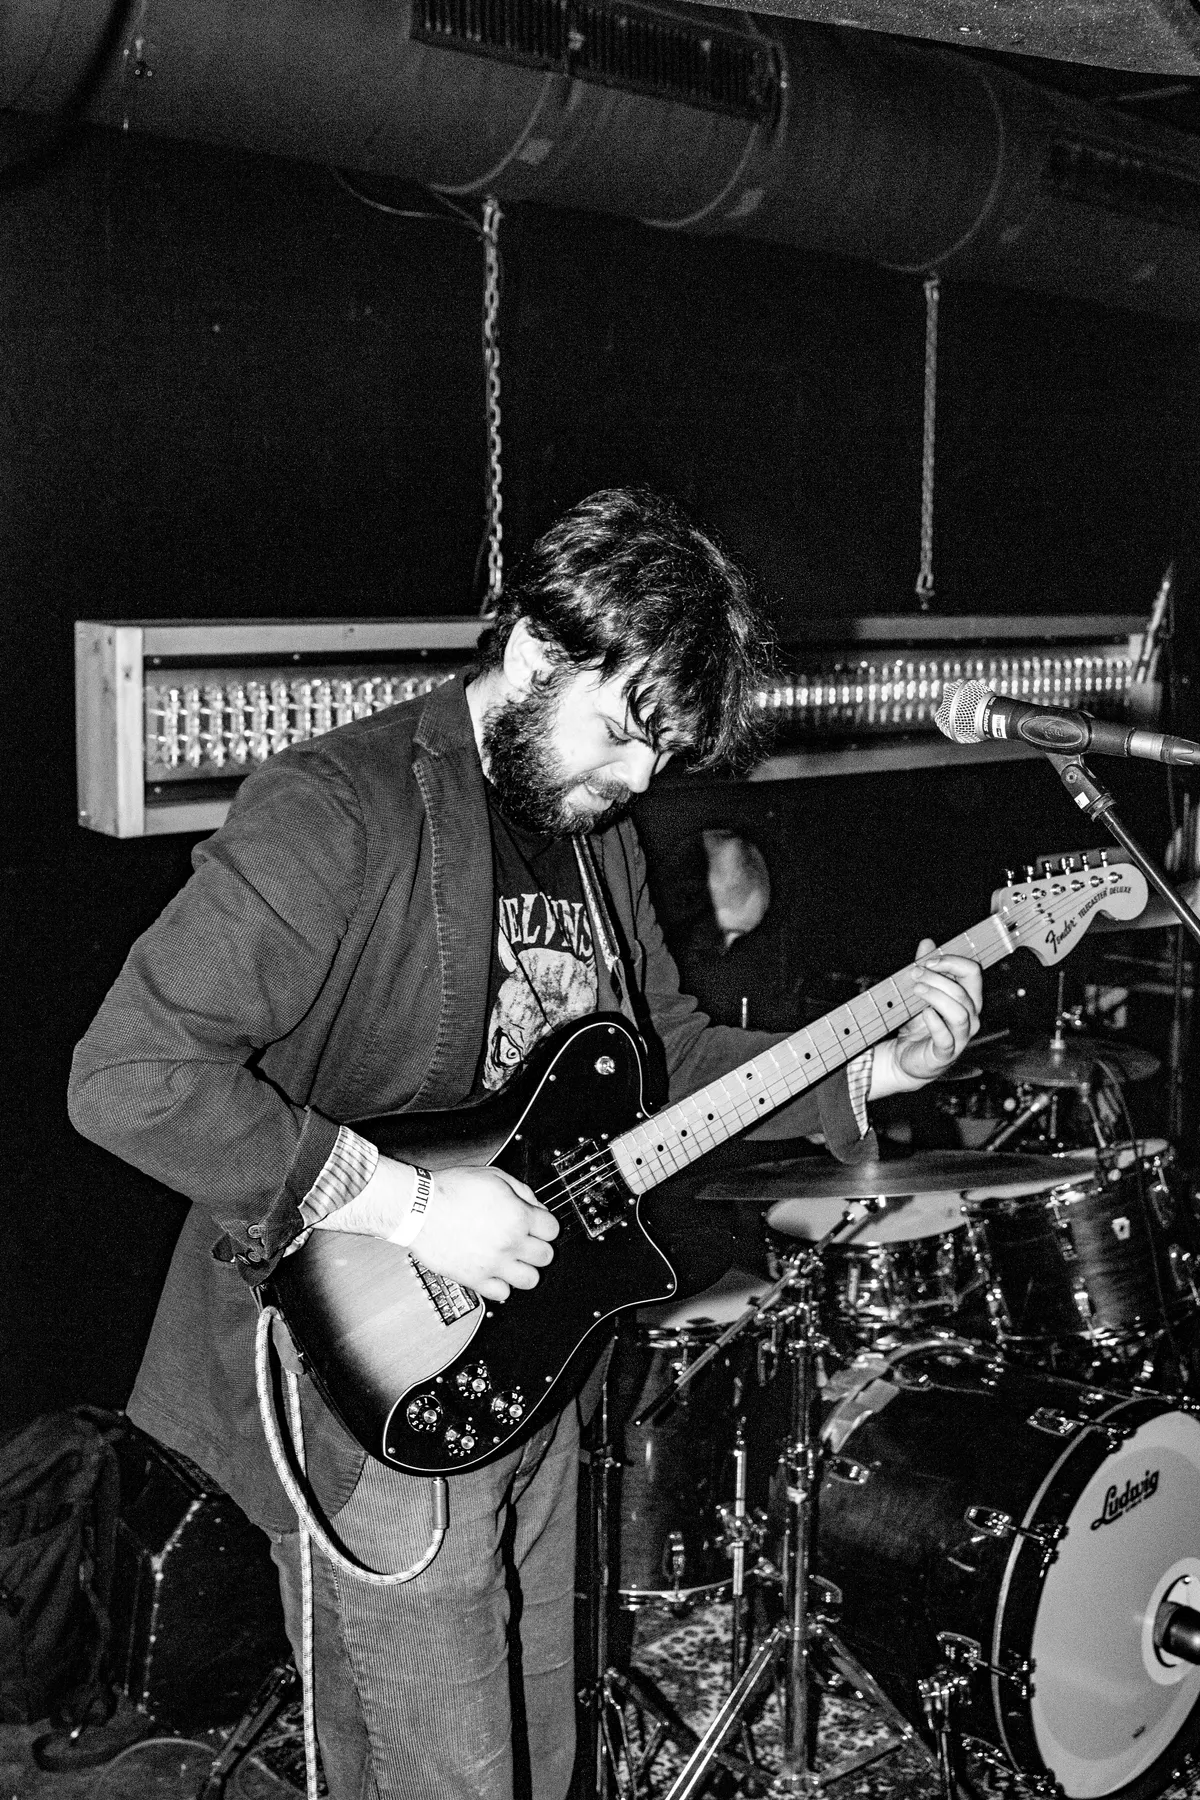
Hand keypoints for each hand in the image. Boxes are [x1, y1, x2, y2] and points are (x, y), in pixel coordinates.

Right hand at [314, 1157, 557, 1302]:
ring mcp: (494, 1264)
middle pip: (546, 1256)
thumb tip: (536, 1207)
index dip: (545, 1225)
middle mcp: (510, 1243)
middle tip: (525, 1241)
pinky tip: (494, 1271)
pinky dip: (501, 1285)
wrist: (419, 1209)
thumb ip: (522, 1191)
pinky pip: (503, 1294)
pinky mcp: (475, 1280)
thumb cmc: (450, 1191)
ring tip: (513, 1259)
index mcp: (518, 1216)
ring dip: (525, 1269)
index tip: (537, 1224)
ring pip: (531, 1279)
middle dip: (538, 1246)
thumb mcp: (493, 1176)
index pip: (553, 1230)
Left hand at [870, 939, 982, 1095]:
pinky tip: (924, 1013)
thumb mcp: (921, 992)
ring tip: (916, 989)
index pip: (973, 972)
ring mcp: (961, 1037)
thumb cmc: (919, 1024)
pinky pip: (947, 1038)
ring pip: (960, 1013)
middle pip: (964, 991)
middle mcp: (970, 1017)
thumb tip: (928, 942)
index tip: (927, 960)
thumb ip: (926, 968)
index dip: (952, 961)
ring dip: (936, 997)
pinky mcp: (946, 1053)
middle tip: (914, 973)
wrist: (905, 1057)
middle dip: (939, 978)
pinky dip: (935, 1023)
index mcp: (968, 999)